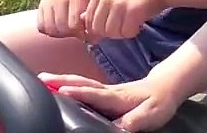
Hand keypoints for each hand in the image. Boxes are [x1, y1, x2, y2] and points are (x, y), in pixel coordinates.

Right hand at [38, 0, 105, 38]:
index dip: (80, 32)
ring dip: (58, 34)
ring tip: (68, 30)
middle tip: (77, 32)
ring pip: (48, 28)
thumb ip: (93, 22)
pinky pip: (41, 25)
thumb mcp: (96, 5)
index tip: (86, 31)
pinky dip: (49, 30)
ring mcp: (49, 0)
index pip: (73, 25)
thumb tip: (93, 41)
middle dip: (69, 34)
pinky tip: (59, 28)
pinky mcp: (42, 3)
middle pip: (59, 28)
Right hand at [39, 72, 182, 131]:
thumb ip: (133, 121)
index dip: (79, 93)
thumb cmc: (158, 101)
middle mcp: (108, 91)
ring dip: (62, 80)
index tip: (61, 90)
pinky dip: (70, 84)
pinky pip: (84, 86)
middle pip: (82, 83)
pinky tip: (60, 86)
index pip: (95, 94)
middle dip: (61, 80)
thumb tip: (116, 127)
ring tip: (43, 79)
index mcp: (117, 97)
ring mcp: (106, 90)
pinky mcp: (105, 92)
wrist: (165, 87)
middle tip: (41, 78)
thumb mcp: (150, 114)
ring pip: (81, 82)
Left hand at [83, 0, 168, 40]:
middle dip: (109, 33)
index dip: (97, 29)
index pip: (88, 19)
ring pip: (111, 32)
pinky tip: (138, 26)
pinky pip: (126, 32)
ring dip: (121, 33)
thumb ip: (100, 5)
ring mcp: (119, 4)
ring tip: (131, 26)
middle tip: (122, 28)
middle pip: (98, 28)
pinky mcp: (133, 11)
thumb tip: (81, 22)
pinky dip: (132, 33)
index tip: (110, 29)